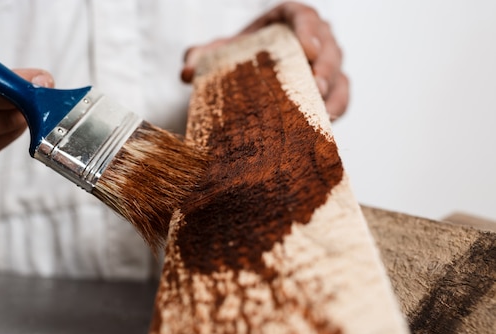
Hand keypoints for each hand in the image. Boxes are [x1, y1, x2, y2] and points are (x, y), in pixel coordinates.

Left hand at [181, 2, 348, 120]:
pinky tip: (327, 123)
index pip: (304, 16)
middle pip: (329, 47)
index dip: (309, 31)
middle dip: (326, 67)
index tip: (307, 49)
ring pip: (340, 74)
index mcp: (289, 19)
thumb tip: (186, 72)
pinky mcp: (331, 89)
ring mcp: (326, 64)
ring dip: (334, 93)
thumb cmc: (238, 57)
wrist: (248, 76)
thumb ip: (200, 56)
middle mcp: (314, 38)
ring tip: (322, 109)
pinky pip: (342, 97)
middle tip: (316, 85)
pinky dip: (337, 109)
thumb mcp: (217, 53)